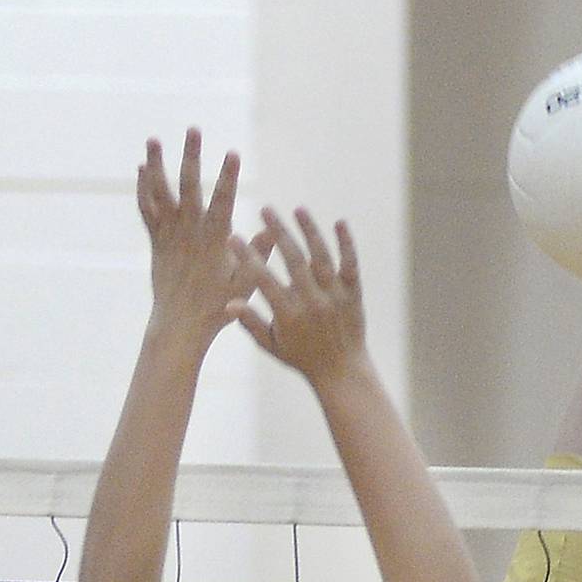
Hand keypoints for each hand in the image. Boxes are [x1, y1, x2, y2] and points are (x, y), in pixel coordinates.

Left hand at [136, 128, 270, 352]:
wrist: (181, 326)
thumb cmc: (218, 308)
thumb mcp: (245, 285)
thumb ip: (258, 256)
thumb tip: (272, 230)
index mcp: (213, 240)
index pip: (223, 201)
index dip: (227, 177)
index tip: (232, 153)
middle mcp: (188, 232)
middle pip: (188, 186)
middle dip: (191, 156)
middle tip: (193, 129)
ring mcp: (169, 235)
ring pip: (160, 193)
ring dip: (157, 165)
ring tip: (154, 139)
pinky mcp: (156, 241)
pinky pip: (146, 210)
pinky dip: (143, 188)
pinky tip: (143, 168)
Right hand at [231, 207, 365, 385]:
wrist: (342, 373)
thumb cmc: (302, 358)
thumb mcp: (272, 345)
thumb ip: (251, 323)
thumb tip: (228, 303)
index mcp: (289, 315)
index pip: (264, 280)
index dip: (248, 258)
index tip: (234, 237)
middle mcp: (313, 303)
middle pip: (294, 260)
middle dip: (279, 232)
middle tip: (265, 208)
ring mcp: (335, 297)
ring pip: (322, 257)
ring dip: (310, 230)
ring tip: (297, 210)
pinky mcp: (353, 295)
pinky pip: (350, 265)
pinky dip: (346, 244)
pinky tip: (339, 222)